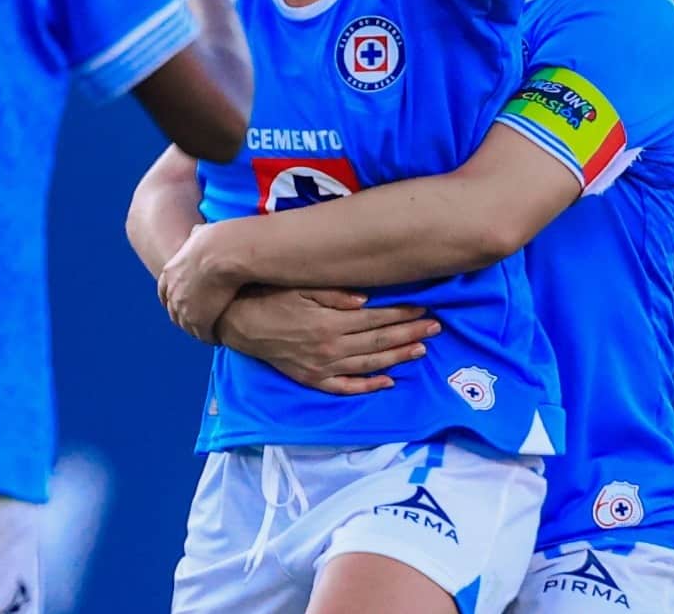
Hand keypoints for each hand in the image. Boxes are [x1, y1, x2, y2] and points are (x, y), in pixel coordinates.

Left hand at [158, 222, 242, 341]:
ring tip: (210, 331)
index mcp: (171, 272)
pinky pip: (202, 333)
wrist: (222, 254)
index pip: (164, 291)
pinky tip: (218, 336)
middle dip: (183, 315)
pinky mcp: (198, 319)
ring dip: (197, 329)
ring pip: (187, 325)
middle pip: (173, 310)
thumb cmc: (217, 240)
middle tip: (196, 321)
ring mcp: (184, 307)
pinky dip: (209, 336)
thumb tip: (197, 230)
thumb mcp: (201, 234)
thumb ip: (196, 235)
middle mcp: (173, 292)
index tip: (179, 302)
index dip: (171, 297)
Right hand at [217, 288, 439, 395]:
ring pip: (369, 365)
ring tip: (421, 350)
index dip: (402, 313)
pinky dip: (368, 387)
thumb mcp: (299, 286)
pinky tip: (388, 382)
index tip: (424, 308)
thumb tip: (366, 300)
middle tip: (435, 327)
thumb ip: (333, 293)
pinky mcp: (312, 379)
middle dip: (410, 333)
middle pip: (379, 341)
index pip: (376, 318)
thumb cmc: (269, 297)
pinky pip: (345, 387)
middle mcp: (330, 347)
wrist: (238, 323)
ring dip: (398, 357)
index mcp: (330, 322)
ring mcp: (322, 367)